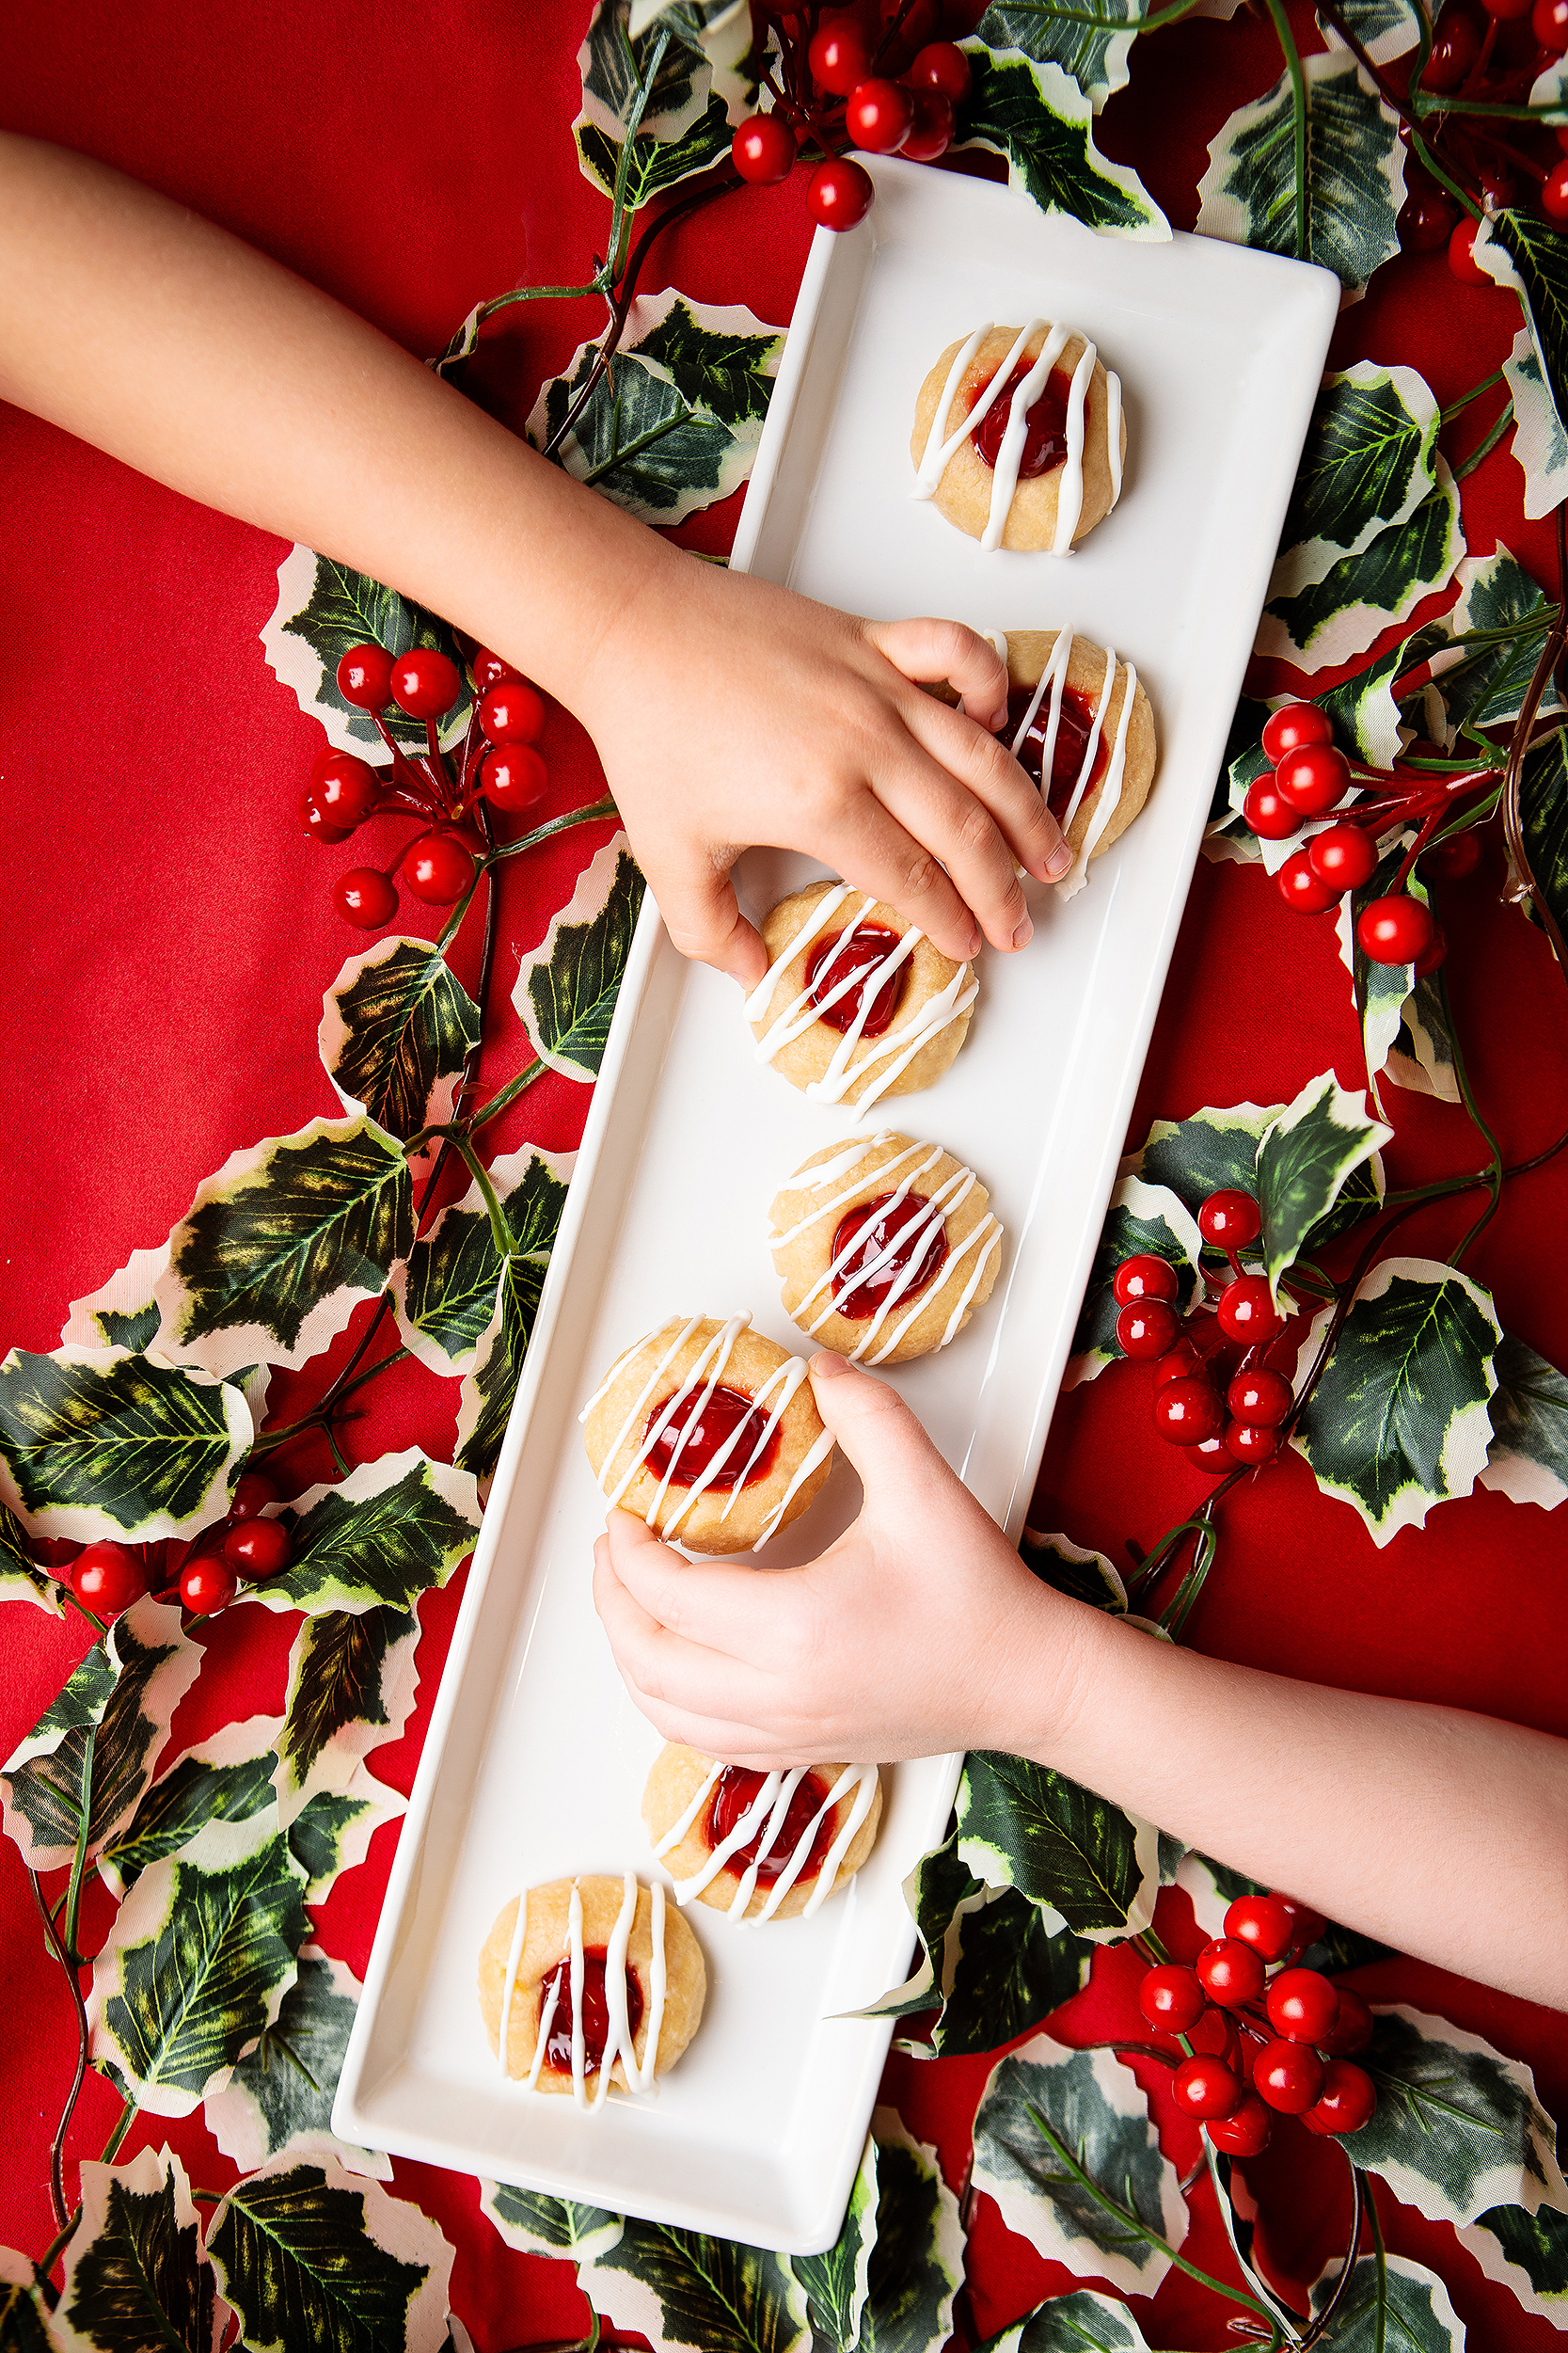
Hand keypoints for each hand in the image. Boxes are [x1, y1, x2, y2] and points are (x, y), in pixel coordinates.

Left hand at [574, 548, 1072, 987]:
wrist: (632, 631)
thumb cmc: (650, 735)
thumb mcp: (670, 857)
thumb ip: (712, 932)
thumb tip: (751, 977)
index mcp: (821, 805)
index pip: (911, 879)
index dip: (950, 921)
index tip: (969, 948)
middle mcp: (863, 744)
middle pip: (962, 830)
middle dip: (1001, 889)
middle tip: (1021, 925)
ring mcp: (875, 685)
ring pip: (980, 754)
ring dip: (1026, 810)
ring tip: (1053, 853)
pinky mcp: (869, 637)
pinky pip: (954, 651)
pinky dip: (988, 679)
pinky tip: (996, 720)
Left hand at [591, 1352, 1087, 1765]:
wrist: (1028, 1680)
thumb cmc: (980, 1596)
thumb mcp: (924, 1488)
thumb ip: (867, 1416)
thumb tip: (816, 1370)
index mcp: (795, 1629)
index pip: (669, 1598)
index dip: (629, 1553)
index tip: (627, 1512)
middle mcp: (780, 1693)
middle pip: (645, 1662)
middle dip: (611, 1602)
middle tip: (615, 1549)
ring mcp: (788, 1732)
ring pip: (664, 1713)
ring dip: (631, 1657)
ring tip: (630, 1601)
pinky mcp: (803, 1750)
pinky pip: (702, 1740)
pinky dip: (668, 1701)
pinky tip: (676, 1661)